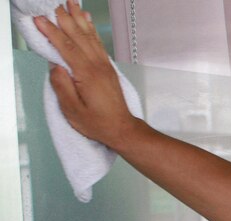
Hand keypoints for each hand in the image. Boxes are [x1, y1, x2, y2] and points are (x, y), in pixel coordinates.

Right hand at [34, 1, 139, 148]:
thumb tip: (55, 67)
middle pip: (78, 36)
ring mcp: (105, 65)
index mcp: (88, 75)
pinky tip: (87, 20)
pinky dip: (91, 29)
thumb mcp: (73, 111)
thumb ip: (62, 87)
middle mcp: (98, 66)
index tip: (39, 20)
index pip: (66, 48)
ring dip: (79, 18)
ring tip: (71, 3)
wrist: (122, 129)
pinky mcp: (107, 68)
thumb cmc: (98, 124)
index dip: (52, 32)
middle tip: (53, 4)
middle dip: (64, 18)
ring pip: (89, 36)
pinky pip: (98, 43)